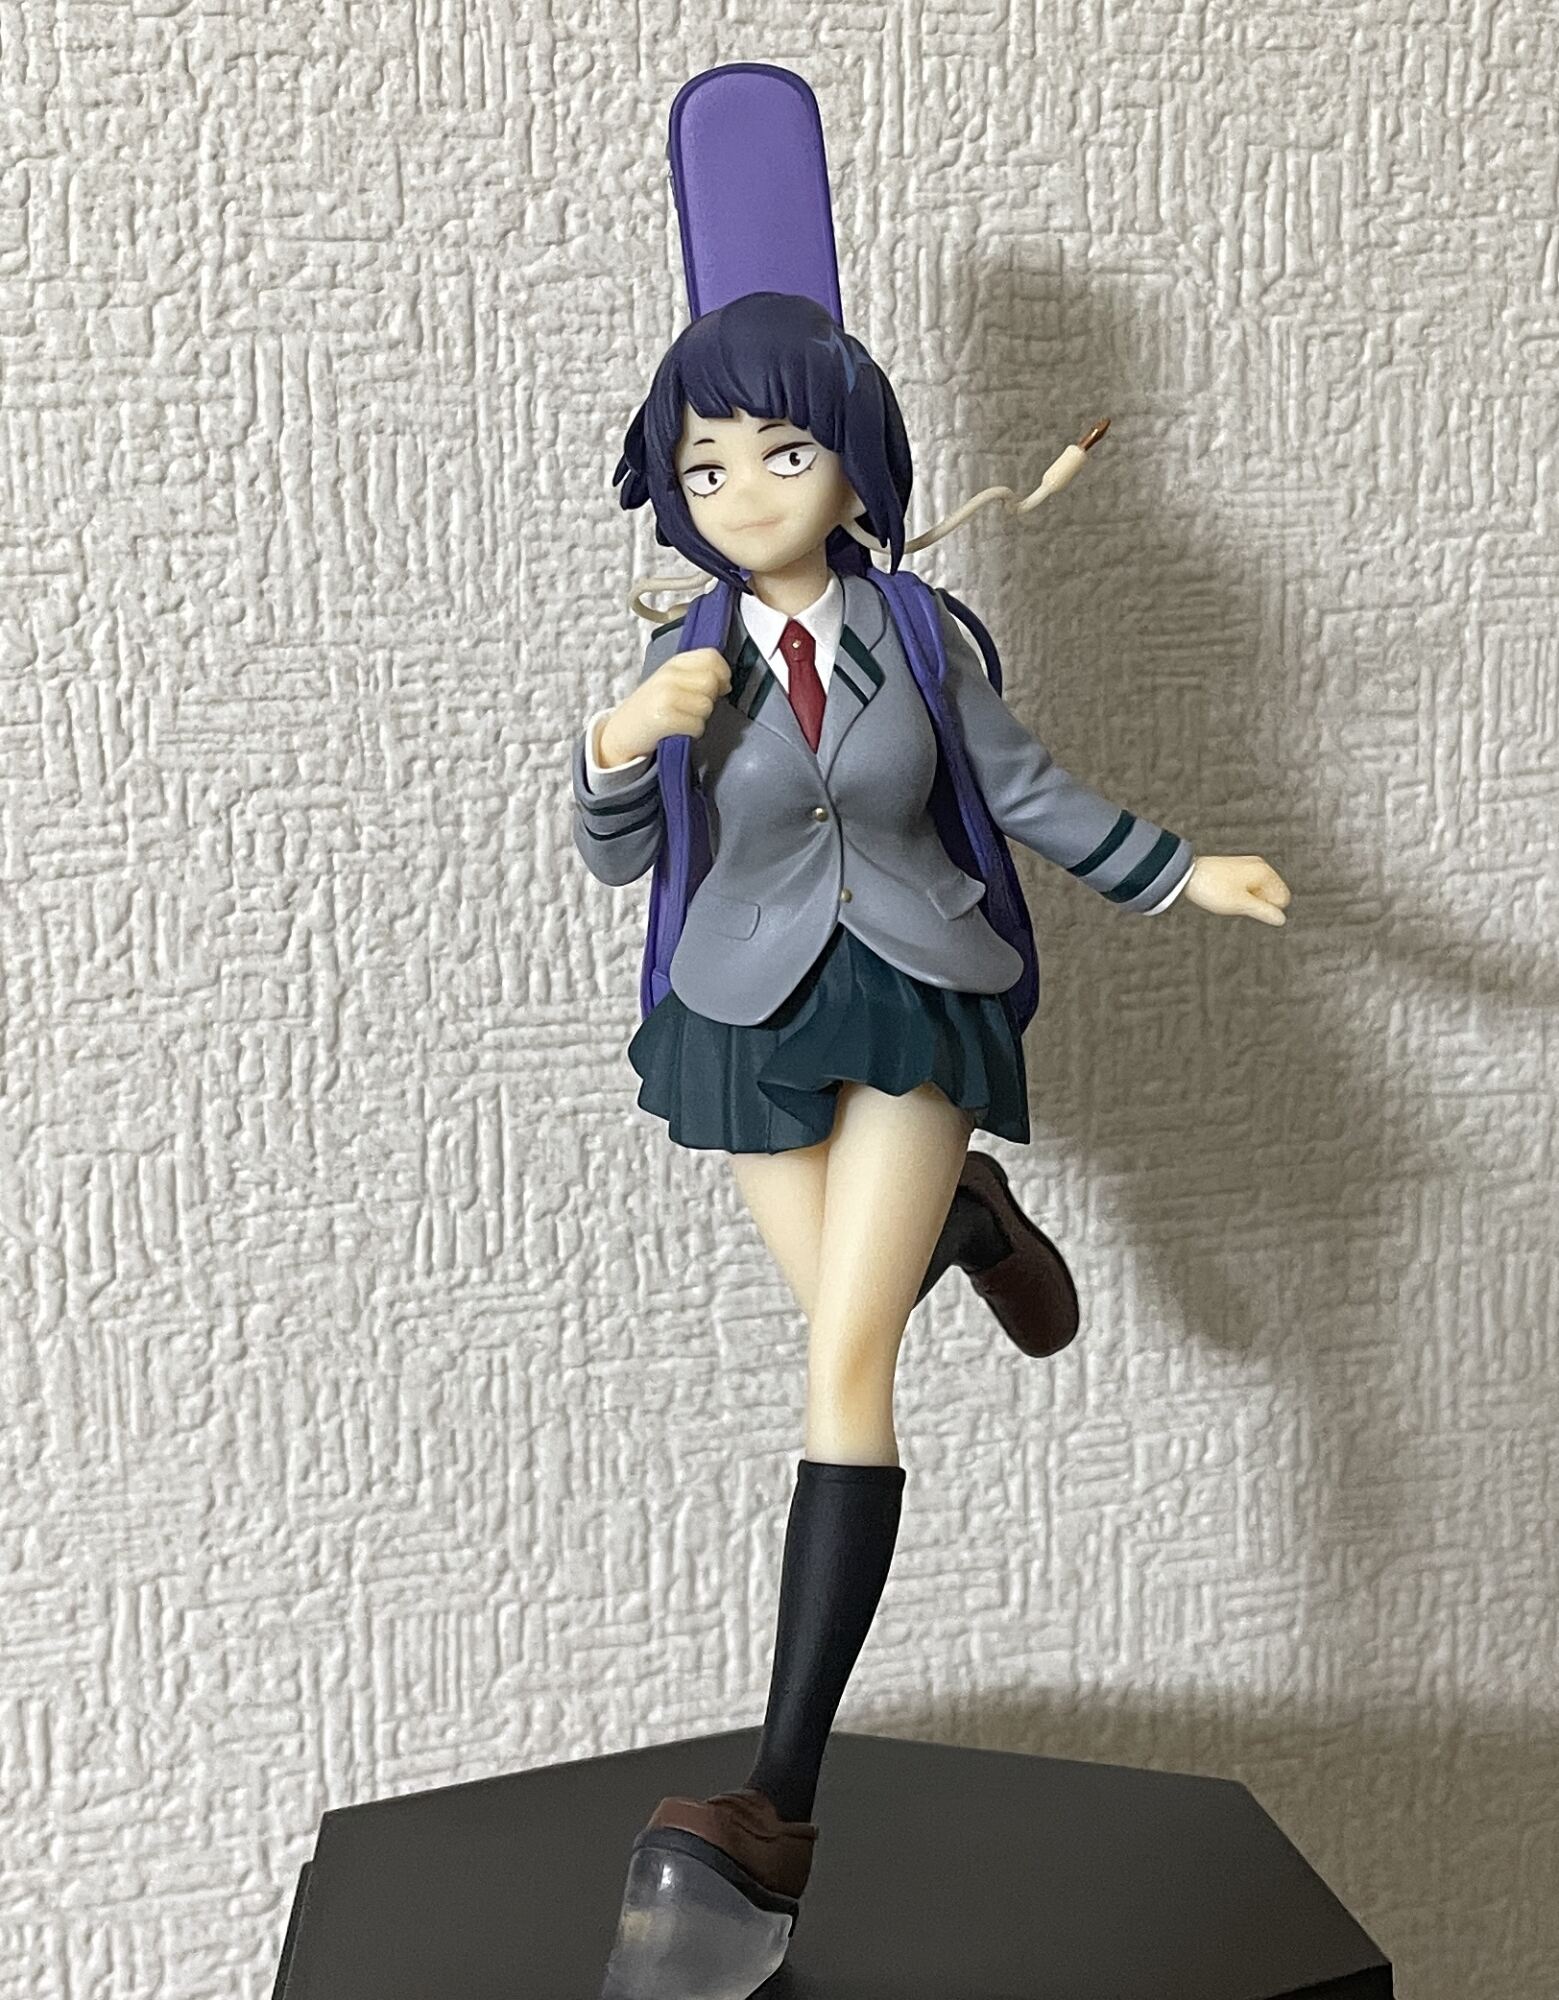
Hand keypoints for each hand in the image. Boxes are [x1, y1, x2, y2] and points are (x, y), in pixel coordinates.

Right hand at [596, 647, 731, 766]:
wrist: (622, 732)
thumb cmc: (651, 708)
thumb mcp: (671, 681)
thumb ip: (696, 674)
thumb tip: (725, 683)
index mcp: (673, 663)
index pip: (711, 656)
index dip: (722, 673)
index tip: (719, 687)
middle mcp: (668, 675)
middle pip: (712, 681)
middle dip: (711, 699)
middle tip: (694, 708)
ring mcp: (665, 696)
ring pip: (707, 705)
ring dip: (701, 718)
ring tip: (683, 719)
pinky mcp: (664, 718)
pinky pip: (697, 725)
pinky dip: (693, 733)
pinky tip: (679, 731)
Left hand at [1182, 855, 1290, 925]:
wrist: (1186, 874)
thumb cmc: (1213, 888)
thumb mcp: (1240, 904)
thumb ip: (1264, 912)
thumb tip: (1281, 919)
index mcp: (1264, 872)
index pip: (1283, 899)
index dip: (1267, 909)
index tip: (1248, 907)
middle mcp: (1259, 866)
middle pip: (1271, 895)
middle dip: (1258, 904)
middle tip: (1236, 902)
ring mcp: (1247, 866)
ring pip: (1258, 892)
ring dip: (1248, 900)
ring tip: (1228, 897)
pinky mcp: (1236, 870)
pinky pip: (1247, 888)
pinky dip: (1240, 894)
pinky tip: (1224, 894)